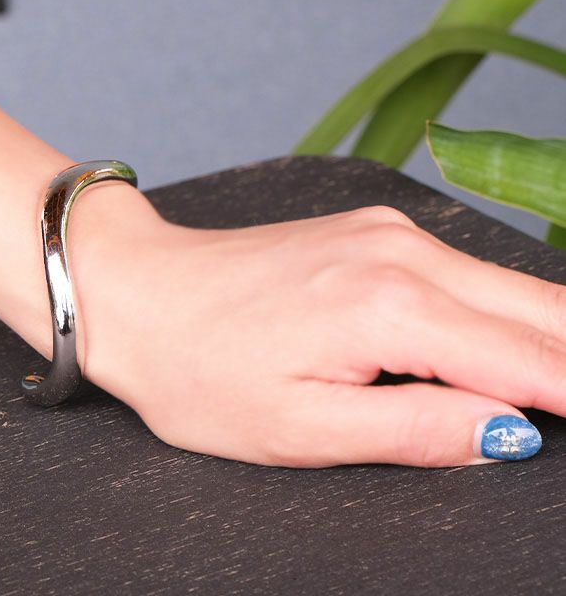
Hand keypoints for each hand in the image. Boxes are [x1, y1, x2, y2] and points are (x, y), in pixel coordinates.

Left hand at [70, 198, 564, 468]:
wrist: (139, 290)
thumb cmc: (199, 369)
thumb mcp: (302, 430)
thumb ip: (418, 430)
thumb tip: (514, 434)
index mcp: (390, 308)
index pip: (532, 362)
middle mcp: (404, 252)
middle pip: (543, 310)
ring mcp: (390, 230)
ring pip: (510, 285)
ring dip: (550, 334)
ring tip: (559, 384)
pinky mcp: (376, 227)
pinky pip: (467, 271)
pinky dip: (504, 310)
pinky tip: (509, 343)